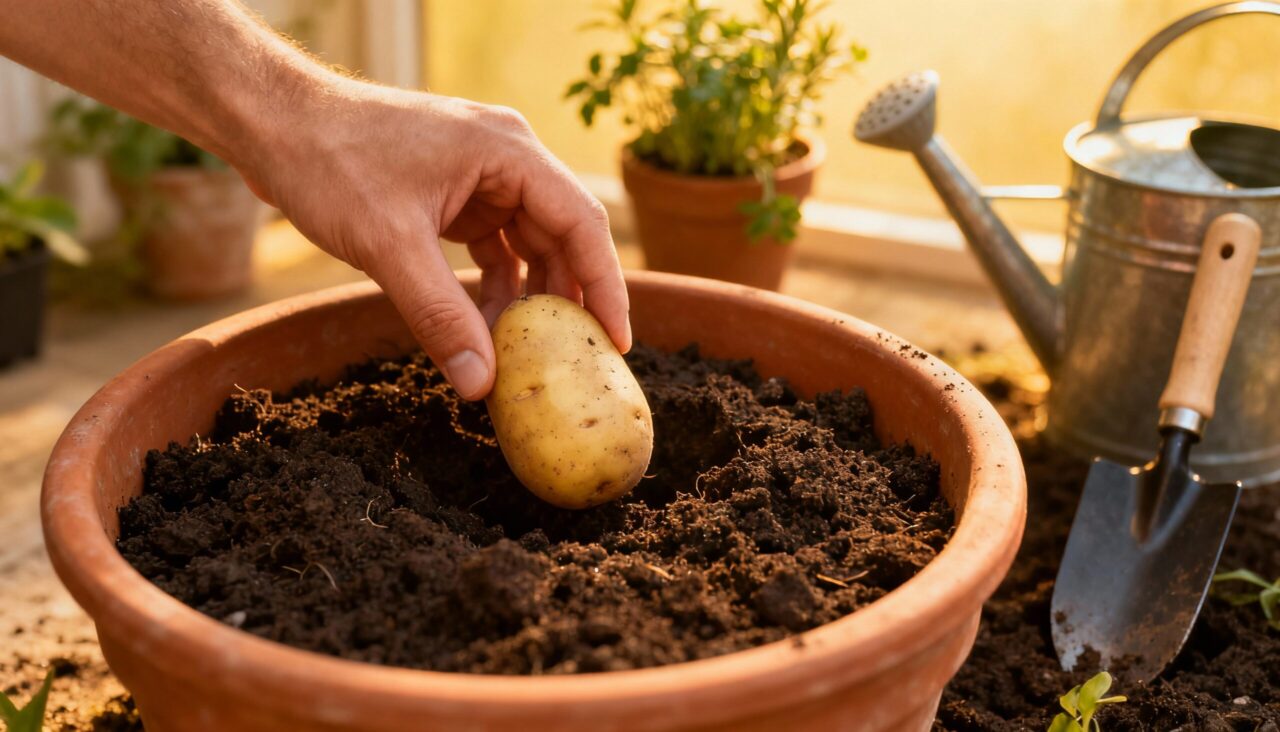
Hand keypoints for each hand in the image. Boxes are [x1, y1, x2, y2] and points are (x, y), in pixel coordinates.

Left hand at [238, 78, 630, 399]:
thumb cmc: (330, 161)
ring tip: (530, 352)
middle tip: (578, 360)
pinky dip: (495, 286)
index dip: (605, 286)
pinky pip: (496, 246)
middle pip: (563, 236)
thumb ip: (440, 316)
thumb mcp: (390, 245)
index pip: (581, 223)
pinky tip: (487, 326)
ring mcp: (481, 175)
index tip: (615, 343)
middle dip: (568, 299)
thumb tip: (480, 384)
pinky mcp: (455, 194)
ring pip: (530, 244)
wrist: (273, 123)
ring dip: (529, 297)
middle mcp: (507, 157)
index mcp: (509, 151)